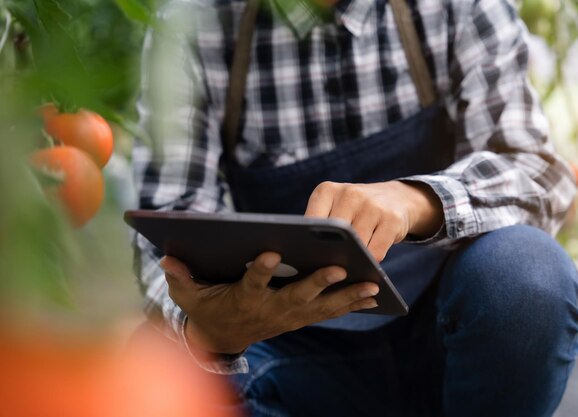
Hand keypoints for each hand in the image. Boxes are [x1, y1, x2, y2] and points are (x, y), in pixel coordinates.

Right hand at [160, 253, 378, 354]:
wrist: (222, 337)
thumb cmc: (207, 307)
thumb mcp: (189, 295)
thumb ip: (181, 278)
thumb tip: (167, 259)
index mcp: (243, 298)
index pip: (252, 283)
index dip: (259, 270)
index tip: (269, 252)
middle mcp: (270, 309)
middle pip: (296, 295)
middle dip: (317, 283)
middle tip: (339, 269)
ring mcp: (289, 316)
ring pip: (321, 306)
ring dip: (346, 297)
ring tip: (372, 284)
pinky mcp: (301, 317)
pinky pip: (328, 312)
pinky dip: (350, 304)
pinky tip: (372, 295)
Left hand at [305, 181, 443, 261]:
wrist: (397, 198)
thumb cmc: (356, 211)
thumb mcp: (335, 208)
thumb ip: (320, 227)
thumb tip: (306, 258)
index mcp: (327, 191)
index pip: (310, 221)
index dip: (307, 242)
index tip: (305, 259)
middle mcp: (349, 194)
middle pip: (334, 236)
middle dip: (331, 255)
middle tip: (326, 272)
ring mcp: (372, 205)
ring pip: (356, 246)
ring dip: (353, 260)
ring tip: (347, 270)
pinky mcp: (392, 219)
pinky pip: (376, 252)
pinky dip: (370, 262)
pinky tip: (366, 265)